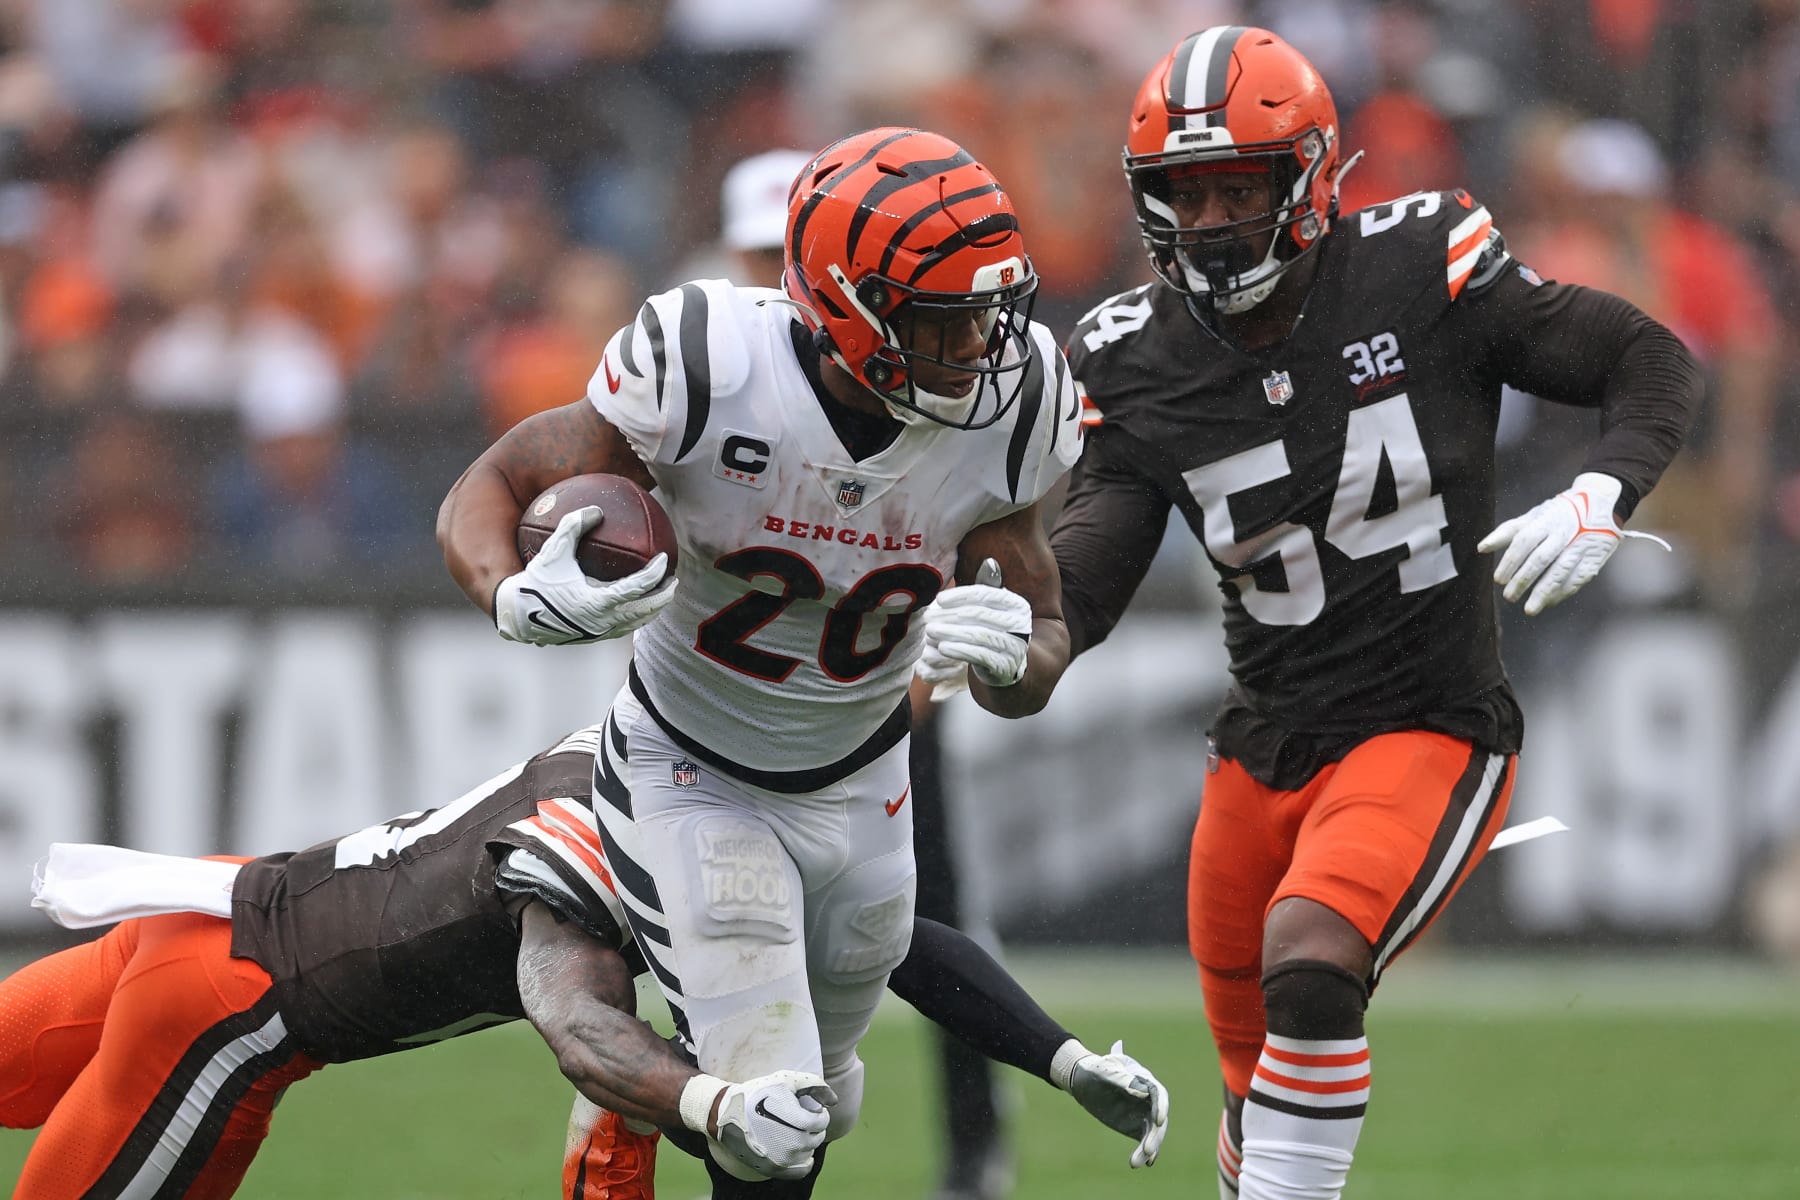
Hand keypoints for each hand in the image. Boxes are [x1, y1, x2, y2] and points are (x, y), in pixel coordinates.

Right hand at [493, 506, 675, 643]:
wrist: (519, 616)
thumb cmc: (537, 581)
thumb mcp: (554, 551)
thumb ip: (574, 526)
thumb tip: (595, 509)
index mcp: (597, 602)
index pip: (637, 588)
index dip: (655, 573)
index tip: (664, 558)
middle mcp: (603, 621)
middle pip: (646, 611)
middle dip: (664, 596)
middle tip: (673, 580)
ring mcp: (600, 631)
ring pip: (637, 622)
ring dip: (653, 608)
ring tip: (661, 594)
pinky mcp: (594, 636)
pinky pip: (624, 627)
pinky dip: (636, 615)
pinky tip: (636, 603)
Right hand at [684, 1070, 836, 1181]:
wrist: (726, 1114)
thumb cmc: (758, 1093)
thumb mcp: (785, 1080)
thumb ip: (814, 1085)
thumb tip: (834, 1101)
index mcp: (797, 1121)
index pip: (821, 1122)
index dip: (820, 1113)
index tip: (811, 1108)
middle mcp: (792, 1143)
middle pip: (816, 1137)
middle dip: (814, 1126)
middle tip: (801, 1117)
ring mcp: (782, 1159)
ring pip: (809, 1152)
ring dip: (807, 1141)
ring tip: (793, 1129)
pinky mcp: (773, 1169)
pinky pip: (801, 1171)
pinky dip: (805, 1162)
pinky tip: (801, 1151)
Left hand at [915, 584, 1032, 687]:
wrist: (1006, 666)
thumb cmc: (992, 630)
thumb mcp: (991, 608)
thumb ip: (987, 587)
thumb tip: (989, 561)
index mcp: (1017, 605)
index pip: (986, 595)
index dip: (961, 596)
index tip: (938, 599)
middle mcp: (1021, 625)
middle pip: (980, 615)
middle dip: (951, 615)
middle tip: (928, 618)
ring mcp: (1015, 647)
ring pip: (978, 635)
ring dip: (951, 633)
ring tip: (931, 632)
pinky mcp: (1006, 666)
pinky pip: (979, 656)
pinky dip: (959, 651)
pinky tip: (943, 647)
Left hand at [1061, 1040, 1169, 1168]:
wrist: (1083, 1079)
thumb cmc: (1096, 1069)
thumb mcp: (1107, 1070)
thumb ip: (1123, 1080)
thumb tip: (1143, 1092)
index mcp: (1143, 1079)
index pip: (1158, 1094)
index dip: (1161, 1107)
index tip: (1159, 1121)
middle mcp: (1148, 1098)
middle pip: (1157, 1118)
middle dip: (1154, 1135)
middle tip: (1147, 1150)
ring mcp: (1142, 1113)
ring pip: (1151, 1132)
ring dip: (1147, 1148)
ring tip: (1135, 1163)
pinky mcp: (1135, 1126)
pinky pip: (1143, 1140)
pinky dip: (1143, 1152)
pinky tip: (1141, 1163)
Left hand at [1477, 472, 1667, 616]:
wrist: (1602, 503)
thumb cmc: (1559, 513)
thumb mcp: (1534, 516)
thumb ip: (1508, 531)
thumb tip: (1482, 548)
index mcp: (1546, 520)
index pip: (1524, 541)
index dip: (1510, 561)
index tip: (1498, 579)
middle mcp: (1564, 532)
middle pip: (1541, 558)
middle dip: (1524, 579)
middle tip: (1509, 596)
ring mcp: (1581, 546)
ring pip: (1561, 572)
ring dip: (1544, 592)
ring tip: (1529, 609)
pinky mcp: (1595, 558)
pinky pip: (1578, 578)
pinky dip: (1563, 592)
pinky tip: (1550, 602)